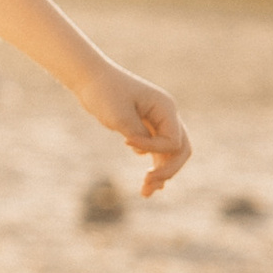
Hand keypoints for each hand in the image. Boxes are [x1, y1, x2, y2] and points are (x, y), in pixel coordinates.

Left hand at [83, 72, 190, 196]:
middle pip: (181, 150)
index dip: (153, 148)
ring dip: (161, 173)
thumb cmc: (104, 92)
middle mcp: (167, 115)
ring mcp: (159, 122)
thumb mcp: (119, 116)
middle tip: (149, 185)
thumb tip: (147, 154)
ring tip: (145, 193)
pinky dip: (154, 167)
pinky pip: (158, 152)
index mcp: (166, 107)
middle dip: (168, 170)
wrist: (90, 79)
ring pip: (170, 154)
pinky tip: (148, 186)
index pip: (172, 140)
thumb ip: (137, 135)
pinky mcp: (147, 129)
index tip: (127, 143)